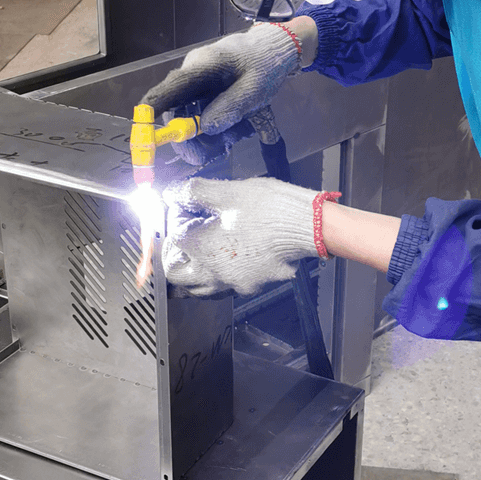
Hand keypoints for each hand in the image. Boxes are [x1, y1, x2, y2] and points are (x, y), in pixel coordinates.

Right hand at [142, 23, 303, 163]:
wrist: (273, 49)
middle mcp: (191, 76)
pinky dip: (212, 129)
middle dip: (185, 138)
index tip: (143, 137)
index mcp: (200, 67)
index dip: (150, 114)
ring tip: (228, 142)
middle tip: (202, 157)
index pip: (167, 91)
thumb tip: (207, 127)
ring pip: (187, 117)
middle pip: (174, 112)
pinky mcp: (205, 93)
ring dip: (202, 137)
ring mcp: (197, 85)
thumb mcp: (254, 87)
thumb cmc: (264, 63)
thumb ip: (231, 106)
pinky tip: (230, 133)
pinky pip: (200, 116)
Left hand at [161, 177, 317, 296]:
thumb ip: (194, 192)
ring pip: (199, 288)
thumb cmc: (270, 209)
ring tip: (205, 250)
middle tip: (185, 237)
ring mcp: (234, 283)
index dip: (177, 221)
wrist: (308, 227)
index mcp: (201, 248)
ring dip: (195, 271)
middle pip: (177, 275)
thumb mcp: (227, 191)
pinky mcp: (253, 286)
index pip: (172, 240)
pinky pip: (226, 288)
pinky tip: (229, 257)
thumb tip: (173, 192)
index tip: (187, 210)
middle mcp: (213, 272)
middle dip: (176, 255)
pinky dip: (219, 276)